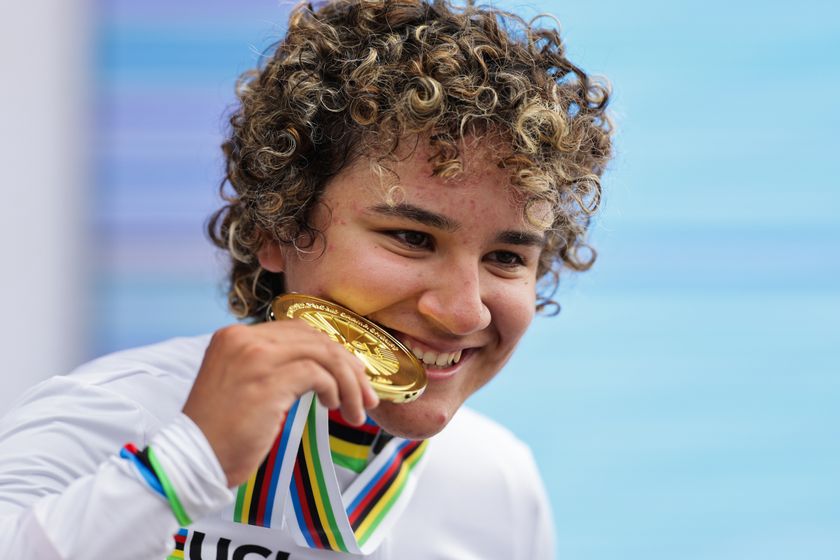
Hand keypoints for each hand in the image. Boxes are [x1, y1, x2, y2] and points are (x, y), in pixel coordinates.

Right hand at [182, 321, 378, 486]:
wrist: (193, 460)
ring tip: (357, 409)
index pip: (298, 330)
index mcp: (234, 335)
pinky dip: (335, 389)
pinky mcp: (267, 381)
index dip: (330, 350)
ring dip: (349, 383)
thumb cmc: (221, 431)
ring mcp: (254, 358)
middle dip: (348, 366)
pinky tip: (335, 407)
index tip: (351, 374)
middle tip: (366, 394)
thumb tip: (322, 368)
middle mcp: (243, 339)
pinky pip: (318, 374)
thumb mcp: (242, 384)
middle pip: (315, 338)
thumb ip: (273, 366)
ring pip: (323, 354)